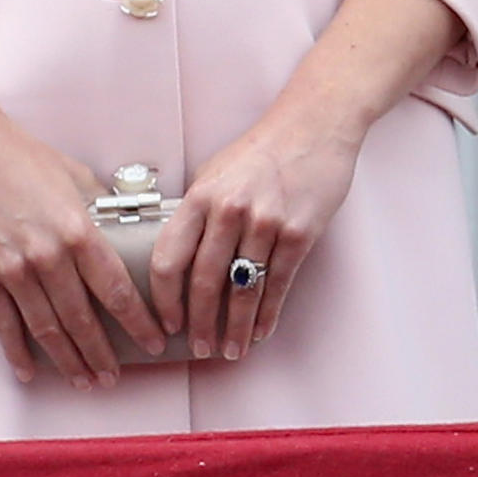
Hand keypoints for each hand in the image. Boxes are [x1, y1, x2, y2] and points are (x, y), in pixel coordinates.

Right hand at [0, 108, 165, 386]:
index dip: (138, 322)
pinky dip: (18, 353)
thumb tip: (119, 228)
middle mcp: (48, 256)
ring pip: (47, 330)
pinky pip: (5, 325)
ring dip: (68, 361)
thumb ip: (99, 207)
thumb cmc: (19, 154)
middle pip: (82, 320)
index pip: (116, 289)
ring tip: (83, 379)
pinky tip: (29, 371)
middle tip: (114, 375)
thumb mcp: (74, 174)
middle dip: (102, 354)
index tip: (152, 340)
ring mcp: (13, 270)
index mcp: (76, 230)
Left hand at [149, 101, 360, 360]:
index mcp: (201, 195)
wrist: (313, 126)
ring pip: (242, 292)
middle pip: (204, 283)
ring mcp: (265, 223)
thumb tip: (181, 261)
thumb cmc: (261, 151)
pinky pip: (278, 286)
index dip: (164, 299)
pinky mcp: (297, 234)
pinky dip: (267, 315)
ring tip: (230, 350)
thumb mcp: (216, 172)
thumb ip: (198, 213)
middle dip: (199, 324)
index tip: (166, 323)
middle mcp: (229, 210)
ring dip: (235, 329)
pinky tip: (260, 331)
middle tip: (199, 348)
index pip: (168, 258)